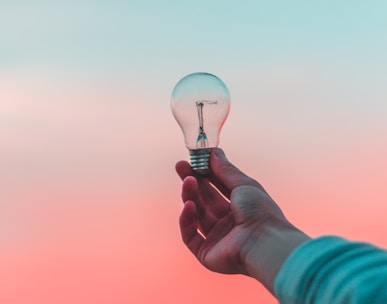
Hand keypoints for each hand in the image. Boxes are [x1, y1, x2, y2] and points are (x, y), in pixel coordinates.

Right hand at [176, 149, 308, 291]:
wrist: (265, 242)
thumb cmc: (260, 212)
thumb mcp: (244, 184)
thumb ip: (226, 170)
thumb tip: (214, 152)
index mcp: (240, 207)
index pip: (217, 187)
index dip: (205, 174)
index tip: (193, 160)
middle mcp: (228, 222)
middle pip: (204, 199)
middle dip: (192, 182)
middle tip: (180, 166)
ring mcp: (217, 238)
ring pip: (196, 214)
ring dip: (190, 196)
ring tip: (188, 181)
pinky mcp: (206, 253)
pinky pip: (190, 235)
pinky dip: (187, 220)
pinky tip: (188, 205)